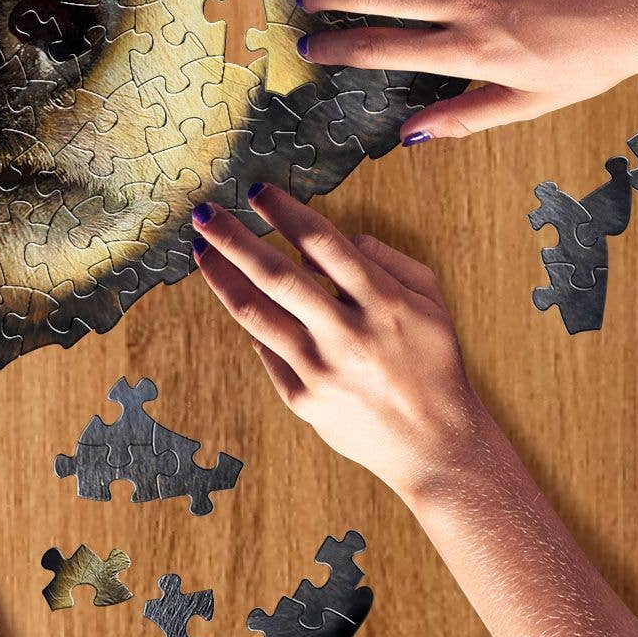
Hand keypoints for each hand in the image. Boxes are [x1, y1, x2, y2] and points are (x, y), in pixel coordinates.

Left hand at [191, 186, 496, 497]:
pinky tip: (242, 302)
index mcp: (383, 302)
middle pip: (276, 275)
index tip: (257, 191)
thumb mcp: (428, 298)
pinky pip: (269, 352)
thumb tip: (323, 245)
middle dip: (234, 238)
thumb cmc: (433, 362)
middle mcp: (347, 335)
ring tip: (202, 251)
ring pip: (257, 314)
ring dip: (223, 277)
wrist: (435, 446)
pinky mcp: (303, 400)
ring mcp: (321, 371)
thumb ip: (384, 259)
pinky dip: (256, 324)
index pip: (322, 242)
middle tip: (205, 213)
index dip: (285, 211)